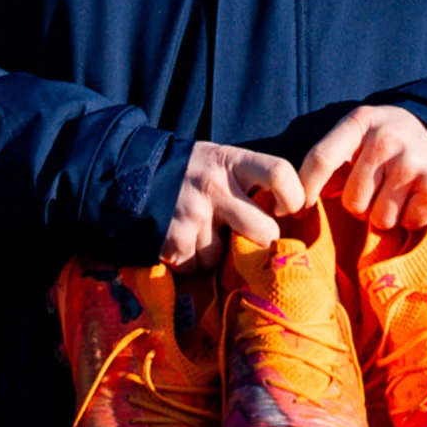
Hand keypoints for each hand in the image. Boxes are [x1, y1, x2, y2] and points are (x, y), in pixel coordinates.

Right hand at [162, 141, 304, 269]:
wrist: (132, 170)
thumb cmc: (191, 170)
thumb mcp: (221, 160)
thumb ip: (250, 180)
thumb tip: (288, 216)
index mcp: (232, 162)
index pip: (279, 174)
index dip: (294, 196)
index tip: (287, 208)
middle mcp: (214, 187)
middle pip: (264, 230)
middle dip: (260, 241)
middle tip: (249, 236)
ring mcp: (193, 215)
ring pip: (227, 255)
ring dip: (216, 252)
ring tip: (202, 232)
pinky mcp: (174, 240)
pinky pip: (197, 265)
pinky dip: (192, 260)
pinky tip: (184, 240)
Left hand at [297, 105, 426, 231]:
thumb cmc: (397, 144)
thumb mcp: (365, 135)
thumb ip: (335, 159)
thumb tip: (297, 202)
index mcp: (360, 121)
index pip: (321, 159)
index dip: (306, 190)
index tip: (298, 211)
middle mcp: (386, 138)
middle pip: (353, 201)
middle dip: (363, 206)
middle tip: (380, 192)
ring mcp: (412, 161)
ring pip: (380, 218)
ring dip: (389, 215)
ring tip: (402, 194)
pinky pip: (408, 222)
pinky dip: (413, 218)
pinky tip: (421, 198)